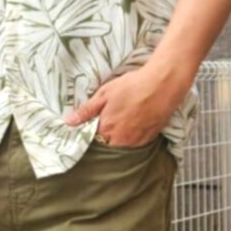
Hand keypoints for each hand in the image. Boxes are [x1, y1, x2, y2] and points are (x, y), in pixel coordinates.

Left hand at [63, 62, 188, 146]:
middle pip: (106, 145)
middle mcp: (120, 140)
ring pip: (121, 146)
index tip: (90, 126)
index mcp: (106, 130)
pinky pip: (136, 144)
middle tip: (108, 120)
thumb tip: (68, 122)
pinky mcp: (149, 139)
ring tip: (122, 121)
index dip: (89, 133)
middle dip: (104, 137)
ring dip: (118, 138)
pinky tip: (133, 124)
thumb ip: (86, 111)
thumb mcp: (104, 94)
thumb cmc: (132, 86)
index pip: (91, 140)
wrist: (163, 85)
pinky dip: (132, 138)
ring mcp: (136, 142)